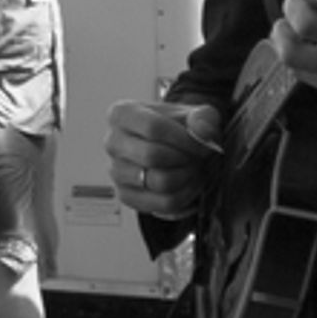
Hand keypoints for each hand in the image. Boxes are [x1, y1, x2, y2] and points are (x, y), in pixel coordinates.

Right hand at [102, 96, 219, 222]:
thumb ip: (203, 117)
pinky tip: (189, 185)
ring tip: (194, 169)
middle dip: (185, 159)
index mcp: (122, 114)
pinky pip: (162, 203)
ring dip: (186, 178)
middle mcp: (113, 142)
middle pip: (152, 156)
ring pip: (158, 182)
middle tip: (199, 158)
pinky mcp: (126, 196)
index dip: (184, 139)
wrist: (174, 149)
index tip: (202, 144)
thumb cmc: (180, 129)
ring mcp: (116, 171)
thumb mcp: (196, 114)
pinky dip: (185, 197)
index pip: (152, 127)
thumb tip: (203, 131)